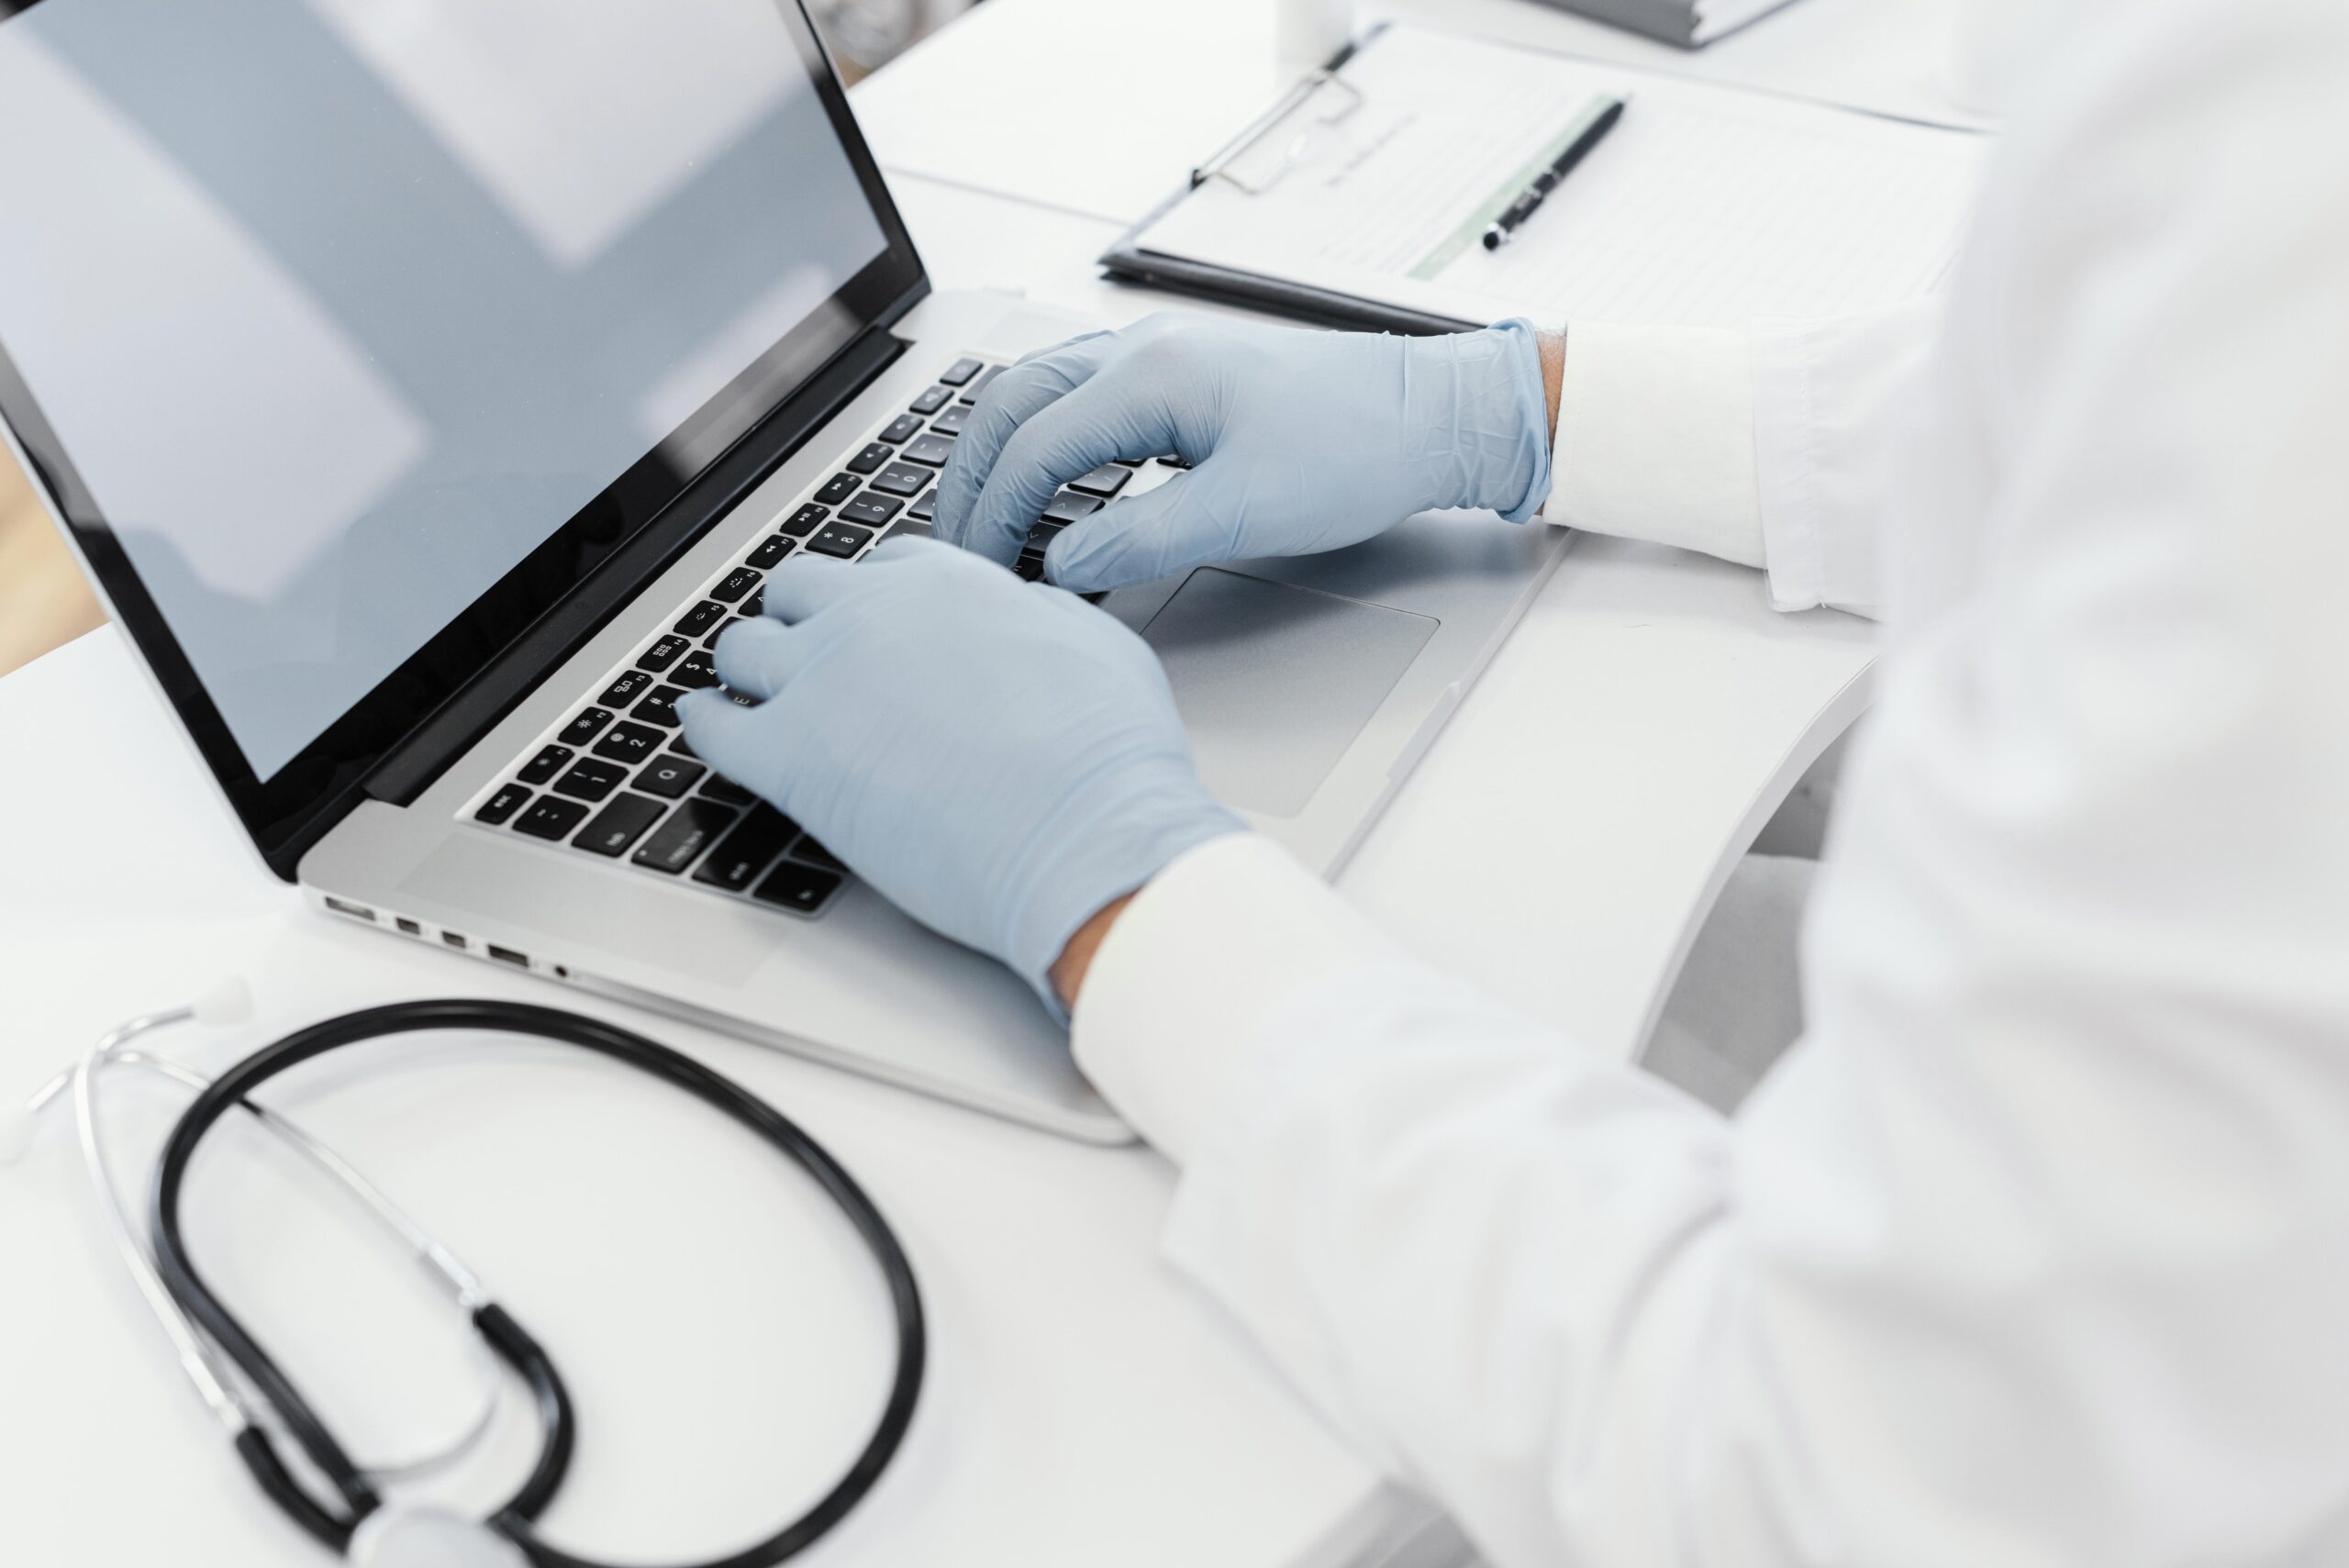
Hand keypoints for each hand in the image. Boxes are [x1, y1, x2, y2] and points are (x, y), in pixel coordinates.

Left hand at [677, 539, 1244, 1007]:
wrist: (1085, 837)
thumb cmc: (1108, 760)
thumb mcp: (1099, 647)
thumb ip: (1041, 618)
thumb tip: (1023, 615)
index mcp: (948, 584)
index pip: (881, 570)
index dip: (874, 602)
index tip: (876, 629)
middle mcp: (873, 616)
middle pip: (798, 591)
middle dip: (801, 619)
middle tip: (809, 656)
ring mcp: (822, 682)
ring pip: (742, 647)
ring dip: (748, 669)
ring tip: (752, 694)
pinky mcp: (790, 760)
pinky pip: (710, 728)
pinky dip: (702, 725)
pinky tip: (707, 728)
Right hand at [933, 313, 1554, 593]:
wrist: (1429, 415)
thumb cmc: (1355, 450)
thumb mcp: (1245, 511)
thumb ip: (1139, 538)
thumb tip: (1057, 565)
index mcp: (1150, 375)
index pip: (1031, 446)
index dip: (992, 517)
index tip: (980, 575)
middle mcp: (1142, 351)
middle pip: (1012, 402)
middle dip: (972, 476)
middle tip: (956, 547)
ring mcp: (1159, 357)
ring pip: (1041, 391)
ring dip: (1001, 451)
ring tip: (984, 516)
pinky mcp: (1181, 377)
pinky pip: (1079, 396)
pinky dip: (1043, 440)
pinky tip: (1047, 482)